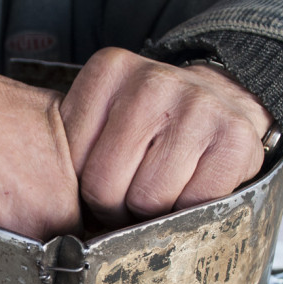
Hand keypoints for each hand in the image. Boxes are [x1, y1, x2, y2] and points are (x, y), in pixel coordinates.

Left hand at [60, 48, 272, 227]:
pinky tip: (189, 188)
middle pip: (105, 186)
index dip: (83, 188)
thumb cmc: (151, 123)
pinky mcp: (235, 138)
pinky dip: (188, 211)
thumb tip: (47, 203)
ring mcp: (198, 107)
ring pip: (147, 200)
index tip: (99, 183)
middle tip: (126, 198)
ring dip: (150, 213)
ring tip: (158, 192)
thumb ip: (72, 147)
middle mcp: (152, 82)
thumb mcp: (102, 116)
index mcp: (109, 70)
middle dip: (113, 207)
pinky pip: (193, 205)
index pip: (73, 161)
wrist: (224, 101)